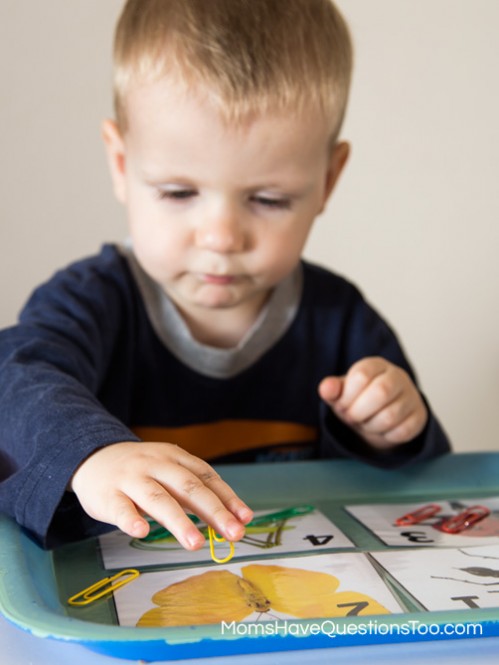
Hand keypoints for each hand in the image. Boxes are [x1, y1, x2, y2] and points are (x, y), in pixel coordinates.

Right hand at [70, 441, 252, 549]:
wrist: (93, 458)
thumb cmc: (141, 471)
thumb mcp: (169, 471)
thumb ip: (196, 493)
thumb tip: (232, 518)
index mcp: (175, 457)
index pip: (206, 477)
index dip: (227, 497)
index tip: (245, 518)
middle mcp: (155, 464)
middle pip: (188, 487)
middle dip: (213, 511)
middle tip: (233, 533)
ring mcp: (131, 479)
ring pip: (158, 499)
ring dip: (179, 521)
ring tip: (196, 543)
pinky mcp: (108, 495)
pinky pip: (121, 508)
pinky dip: (131, 519)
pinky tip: (142, 532)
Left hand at [318, 357, 427, 448]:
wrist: (382, 413)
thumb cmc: (359, 399)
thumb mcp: (342, 393)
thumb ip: (332, 389)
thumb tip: (326, 388)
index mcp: (375, 365)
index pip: (362, 375)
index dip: (348, 395)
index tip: (342, 404)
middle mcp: (397, 376)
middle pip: (381, 392)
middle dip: (359, 411)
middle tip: (352, 417)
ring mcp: (411, 396)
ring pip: (391, 416)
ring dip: (371, 426)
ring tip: (366, 423)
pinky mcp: (419, 416)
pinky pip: (403, 431)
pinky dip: (386, 436)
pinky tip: (381, 430)